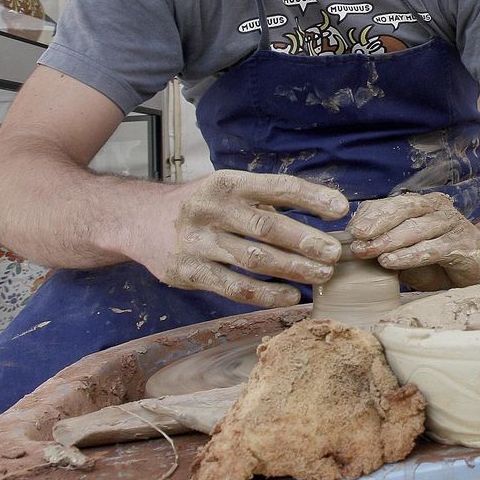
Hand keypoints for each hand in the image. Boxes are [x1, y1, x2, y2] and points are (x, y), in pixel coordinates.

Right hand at [146, 171, 346, 307]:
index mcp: (227, 183)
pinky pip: (234, 287)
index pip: (277, 188)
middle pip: (268, 226)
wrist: (137, 220)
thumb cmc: (200, 205)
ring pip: (254, 259)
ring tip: (322, 275)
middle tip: (334, 252)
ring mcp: (198, 242)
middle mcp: (211, 210)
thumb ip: (265, 200)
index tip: (342, 209)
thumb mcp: (227, 189)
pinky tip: (291, 296)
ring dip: (293, 269)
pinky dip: (265, 294)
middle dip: (306, 240)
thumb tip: (322, 212)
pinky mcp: (188, 272)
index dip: (312, 198)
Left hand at [348, 191, 479, 286]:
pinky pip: (432, 248)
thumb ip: (387, 245)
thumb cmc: (440, 257)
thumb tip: (353, 248)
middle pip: (404, 209)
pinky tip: (391, 262)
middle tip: (356, 238)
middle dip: (377, 224)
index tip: (351, 231)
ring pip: (416, 228)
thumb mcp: (408, 250)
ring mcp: (453, 225)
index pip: (393, 203)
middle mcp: (439, 209)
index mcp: (424, 204)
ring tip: (368, 252)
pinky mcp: (462, 245)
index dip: (371, 215)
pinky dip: (409, 255)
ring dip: (389, 240)